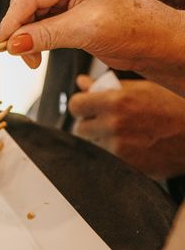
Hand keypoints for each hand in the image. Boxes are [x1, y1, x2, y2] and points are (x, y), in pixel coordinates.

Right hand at [0, 0, 184, 93]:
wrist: (155, 42)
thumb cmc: (132, 28)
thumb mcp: (84, 31)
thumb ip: (45, 35)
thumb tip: (11, 44)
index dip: (13, 21)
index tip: (2, 46)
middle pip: (28, 4)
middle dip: (20, 32)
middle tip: (18, 56)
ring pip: (31, 16)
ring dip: (27, 40)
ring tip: (32, 60)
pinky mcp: (68, 10)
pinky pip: (41, 24)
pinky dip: (36, 41)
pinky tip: (37, 54)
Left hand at [69, 76, 184, 179]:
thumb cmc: (174, 106)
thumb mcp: (142, 88)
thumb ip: (107, 87)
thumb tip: (82, 83)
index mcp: (116, 101)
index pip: (75, 105)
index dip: (82, 106)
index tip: (88, 107)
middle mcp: (114, 125)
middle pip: (81, 128)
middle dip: (93, 124)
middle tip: (114, 121)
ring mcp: (119, 149)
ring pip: (94, 145)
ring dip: (104, 140)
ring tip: (129, 133)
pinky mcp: (126, 166)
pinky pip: (108, 159)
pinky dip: (117, 154)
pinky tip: (136, 145)